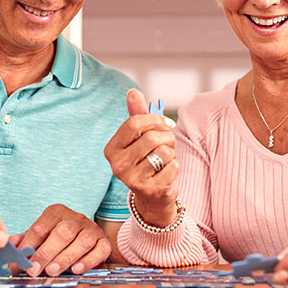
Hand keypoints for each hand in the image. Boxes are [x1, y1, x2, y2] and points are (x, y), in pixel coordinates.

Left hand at [11, 204, 110, 276]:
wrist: (86, 233)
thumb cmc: (58, 236)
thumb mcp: (41, 235)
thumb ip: (25, 240)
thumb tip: (9, 247)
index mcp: (57, 212)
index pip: (41, 227)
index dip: (28, 245)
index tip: (19, 262)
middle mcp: (76, 218)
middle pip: (63, 233)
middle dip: (46, 253)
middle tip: (34, 270)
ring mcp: (92, 229)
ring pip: (82, 241)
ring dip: (65, 257)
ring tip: (51, 271)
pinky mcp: (104, 241)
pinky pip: (100, 250)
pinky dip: (88, 261)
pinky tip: (75, 269)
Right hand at [104, 89, 178, 226]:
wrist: (153, 196)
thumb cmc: (146, 159)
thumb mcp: (140, 137)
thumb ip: (137, 114)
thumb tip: (133, 92)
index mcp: (111, 149)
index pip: (134, 123)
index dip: (155, 119)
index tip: (166, 124)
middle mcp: (117, 165)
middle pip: (151, 137)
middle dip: (167, 137)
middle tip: (168, 144)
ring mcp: (132, 180)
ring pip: (163, 151)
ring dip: (171, 152)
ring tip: (165, 159)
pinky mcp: (150, 190)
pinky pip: (172, 166)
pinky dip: (175, 167)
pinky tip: (167, 173)